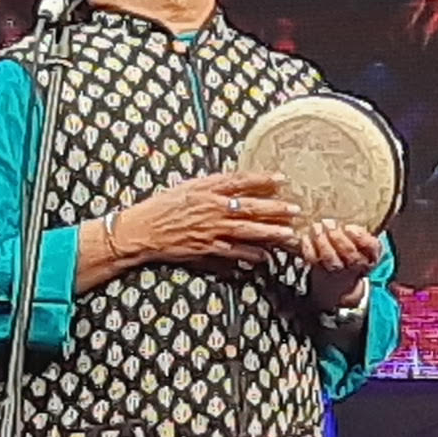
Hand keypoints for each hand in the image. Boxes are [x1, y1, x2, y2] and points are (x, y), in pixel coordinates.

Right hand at [120, 171, 303, 266]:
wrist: (141, 230)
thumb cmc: (161, 206)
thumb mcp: (187, 187)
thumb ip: (212, 185)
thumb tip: (236, 184)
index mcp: (206, 189)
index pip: (240, 181)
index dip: (262, 180)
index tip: (282, 179)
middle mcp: (211, 208)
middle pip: (250, 207)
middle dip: (275, 209)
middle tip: (296, 210)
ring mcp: (210, 230)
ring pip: (247, 231)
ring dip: (270, 233)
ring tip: (289, 235)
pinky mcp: (206, 249)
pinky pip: (233, 252)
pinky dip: (250, 255)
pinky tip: (264, 257)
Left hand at [297, 216, 384, 299]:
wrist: (339, 285)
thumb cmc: (353, 258)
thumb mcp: (366, 250)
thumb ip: (365, 236)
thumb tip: (354, 216)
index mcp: (370, 257)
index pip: (371, 247)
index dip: (359, 236)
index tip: (349, 227)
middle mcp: (354, 266)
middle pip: (348, 252)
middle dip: (337, 236)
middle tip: (328, 222)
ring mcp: (336, 270)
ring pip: (330, 257)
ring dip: (322, 240)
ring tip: (316, 227)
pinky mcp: (319, 271)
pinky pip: (313, 259)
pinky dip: (308, 247)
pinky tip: (306, 237)